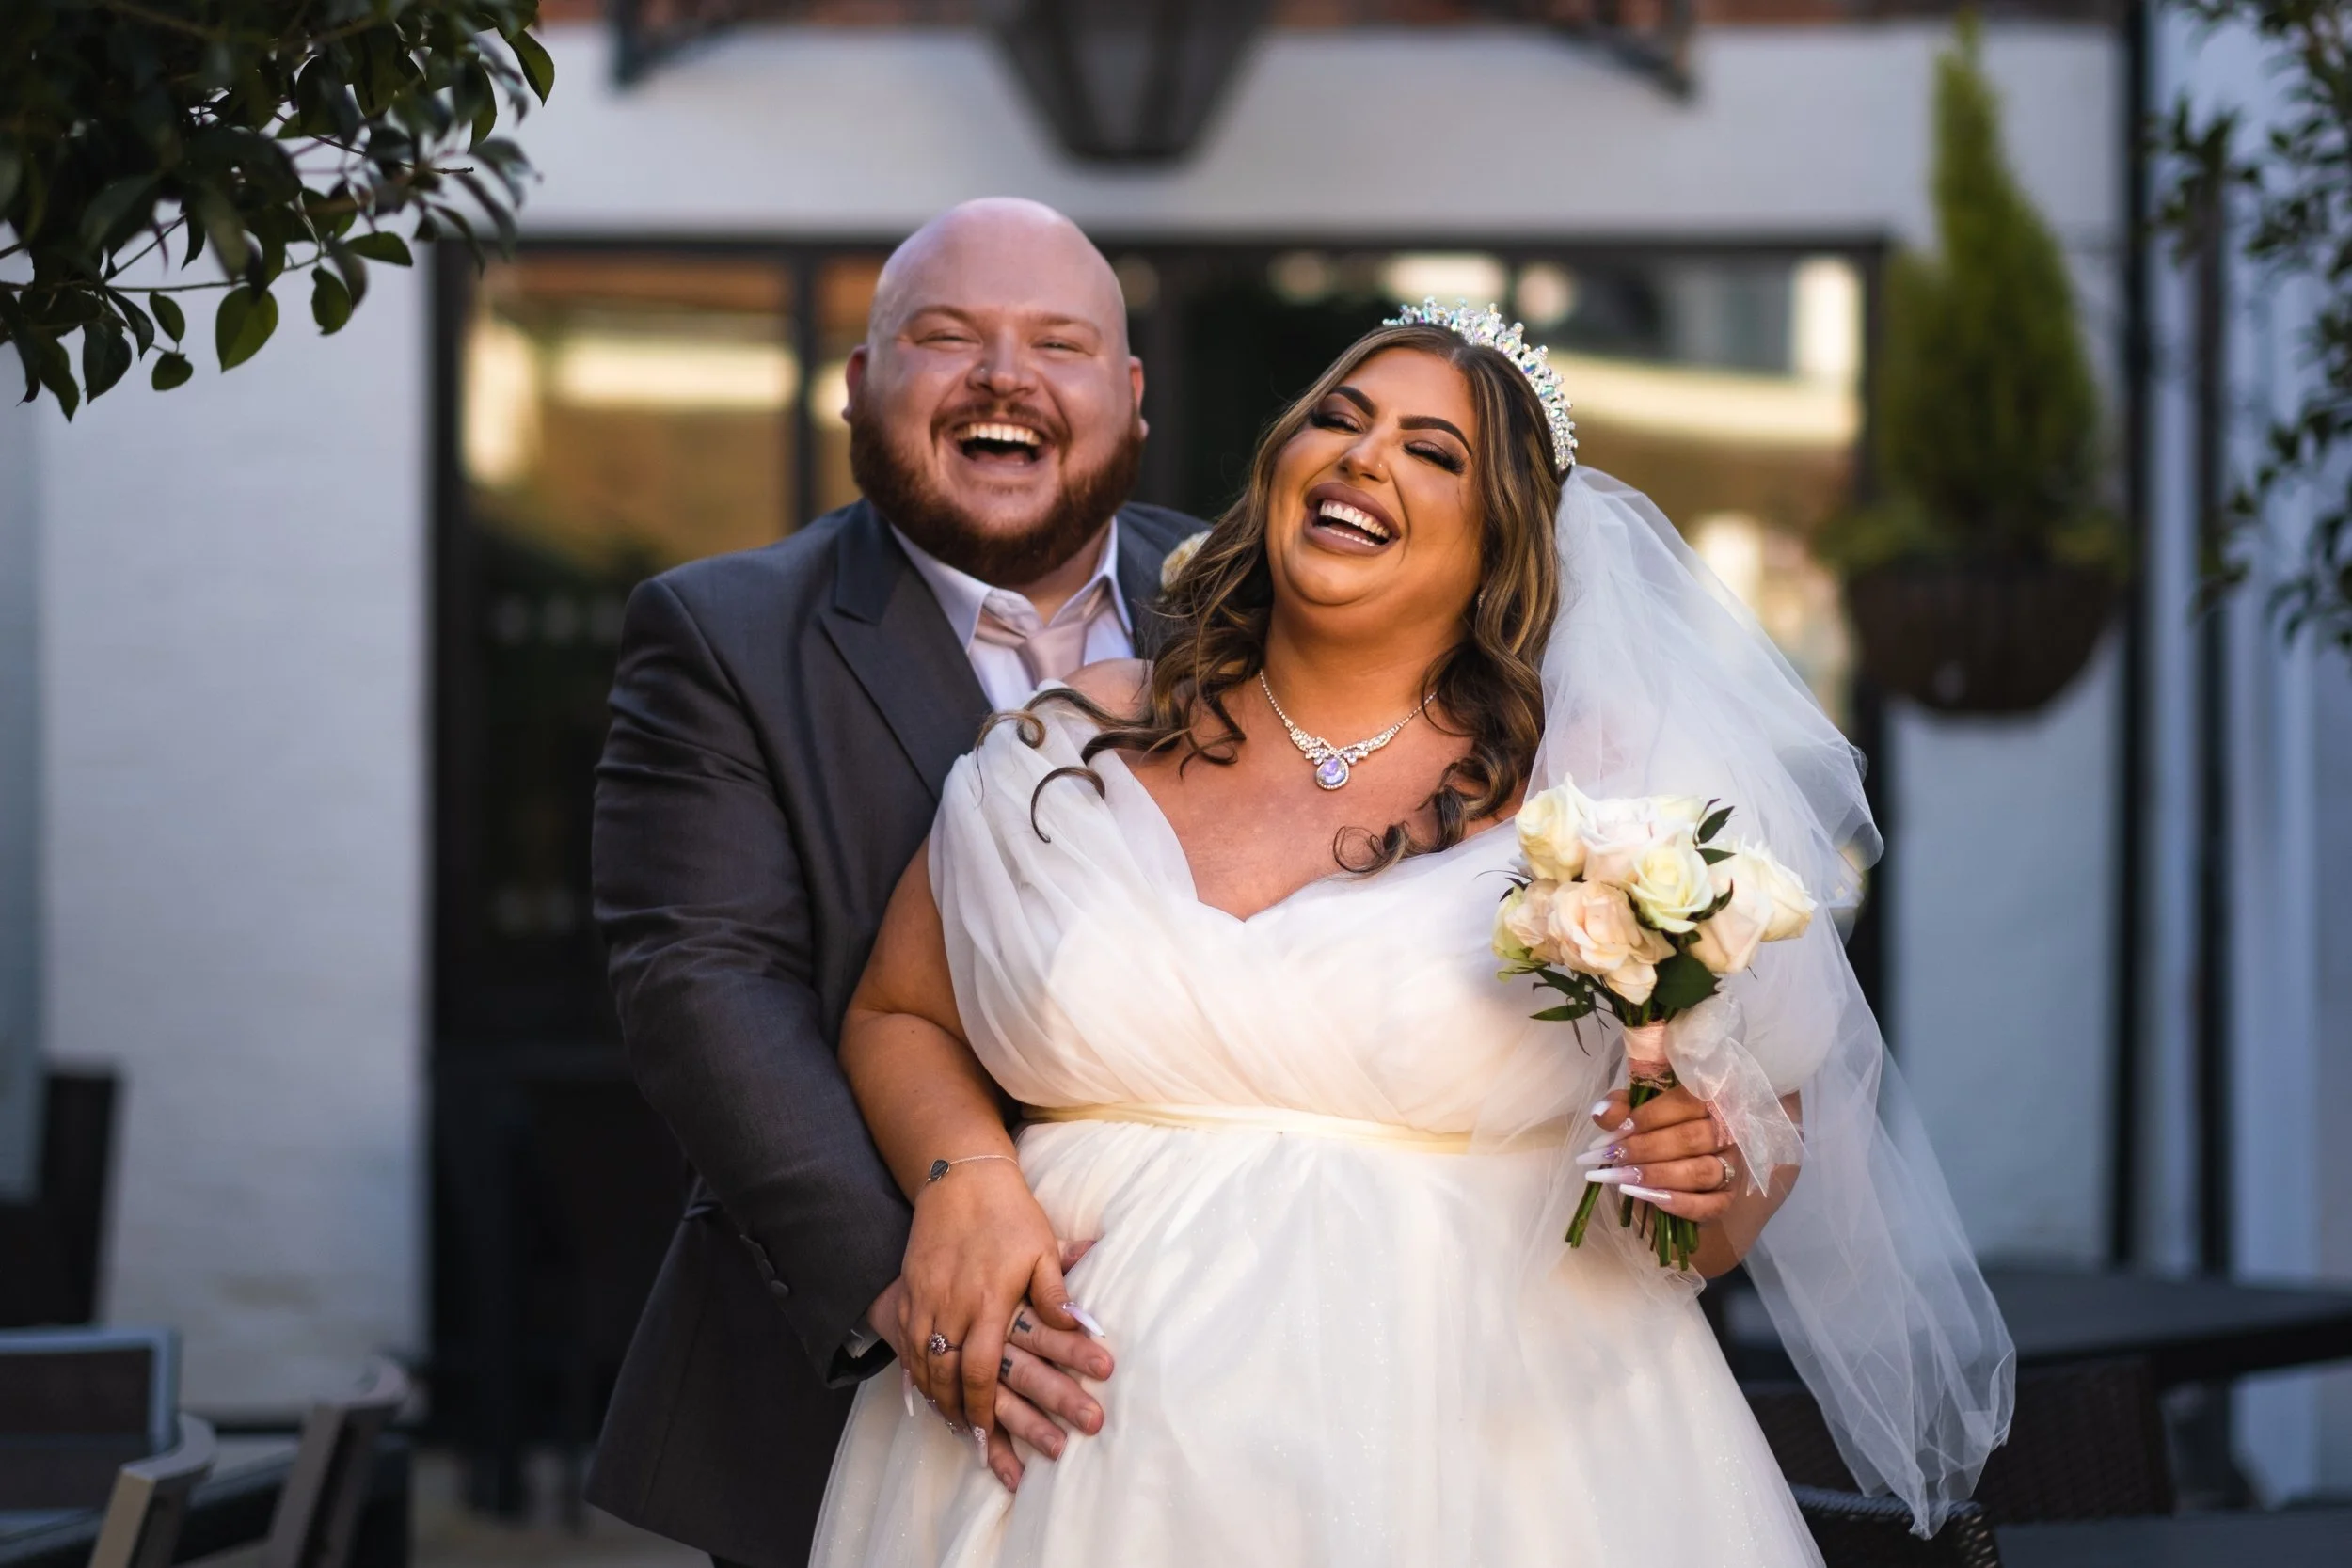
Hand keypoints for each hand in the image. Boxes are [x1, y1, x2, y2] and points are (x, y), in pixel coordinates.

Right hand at [893, 1161, 1091, 1460]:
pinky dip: (915, 1370)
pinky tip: (926, 1386)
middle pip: (946, 1374)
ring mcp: (925, 1298)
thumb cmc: (1010, 1214)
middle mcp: (951, 1305)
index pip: (982, 1369)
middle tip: (971, 1439)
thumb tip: (1078, 1326)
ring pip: (922, 1363)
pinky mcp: (910, 1290)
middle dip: (958, 1411)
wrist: (961, 1177)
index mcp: (988, 1301)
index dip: (983, 1406)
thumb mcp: (1042, 1249)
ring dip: (935, 1395)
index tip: (988, 1432)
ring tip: (951, 1420)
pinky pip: (906, 1342)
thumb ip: (1056, 1293)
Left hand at [1577, 1084, 1738, 1224]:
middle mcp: (1728, 1131)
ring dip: (1657, 1176)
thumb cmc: (1656, 1130)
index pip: (1684, 1103)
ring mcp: (1732, 1165)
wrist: (1673, 1170)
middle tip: (1610, 1157)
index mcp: (1709, 1100)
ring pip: (1701, 1171)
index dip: (1646, 1118)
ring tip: (1620, 1179)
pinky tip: (1644, 1197)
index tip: (1612, 1134)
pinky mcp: (1728, 1197)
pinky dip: (1677, 1203)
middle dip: (1645, 1149)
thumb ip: (1620, 1108)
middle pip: (1691, 1139)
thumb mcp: (1636, 1112)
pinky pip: (1709, 1204)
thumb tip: (1602, 1113)